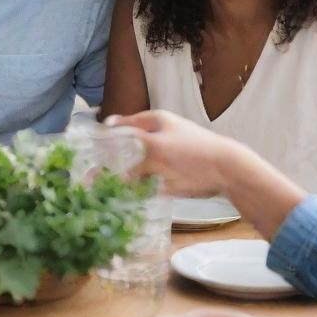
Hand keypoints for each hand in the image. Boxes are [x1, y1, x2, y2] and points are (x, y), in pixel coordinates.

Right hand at [105, 110, 234, 196]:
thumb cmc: (192, 153)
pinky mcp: (170, 173)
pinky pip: (146, 180)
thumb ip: (129, 148)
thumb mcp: (156, 147)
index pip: (120, 125)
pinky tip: (126, 196)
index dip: (104, 137)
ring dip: (122, 176)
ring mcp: (164, 154)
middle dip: (110, 160)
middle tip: (92, 175)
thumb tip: (107, 154)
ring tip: (105, 188)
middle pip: (125, 147)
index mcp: (153, 121)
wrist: (228, 172)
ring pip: (135, 165)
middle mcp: (157, 135)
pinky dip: (136, 187)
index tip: (88, 151)